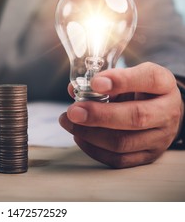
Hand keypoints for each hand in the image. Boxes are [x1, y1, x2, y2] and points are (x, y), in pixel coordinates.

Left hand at [59, 62, 183, 167]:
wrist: (162, 112)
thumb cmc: (141, 91)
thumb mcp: (129, 76)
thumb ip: (104, 80)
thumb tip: (74, 89)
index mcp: (163, 85)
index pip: (149, 79)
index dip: (121, 81)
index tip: (95, 83)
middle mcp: (167, 111)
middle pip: (136, 117)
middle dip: (98, 115)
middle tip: (73, 111)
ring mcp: (160, 137)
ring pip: (124, 142)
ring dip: (90, 134)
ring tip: (69, 123)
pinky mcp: (148, 156)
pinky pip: (118, 159)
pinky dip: (93, 149)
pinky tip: (80, 136)